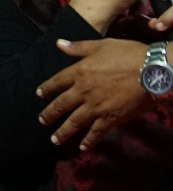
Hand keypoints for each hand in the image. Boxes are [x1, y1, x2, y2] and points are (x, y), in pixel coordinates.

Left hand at [36, 37, 152, 149]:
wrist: (151, 70)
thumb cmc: (127, 54)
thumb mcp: (100, 45)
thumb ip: (78, 47)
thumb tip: (58, 43)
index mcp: (79, 72)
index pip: (57, 82)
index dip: (46, 88)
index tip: (38, 94)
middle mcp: (83, 91)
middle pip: (62, 105)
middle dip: (50, 114)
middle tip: (42, 121)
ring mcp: (96, 106)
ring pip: (75, 122)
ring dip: (63, 132)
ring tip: (55, 140)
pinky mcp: (111, 117)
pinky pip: (97, 131)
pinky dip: (89, 140)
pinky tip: (83, 147)